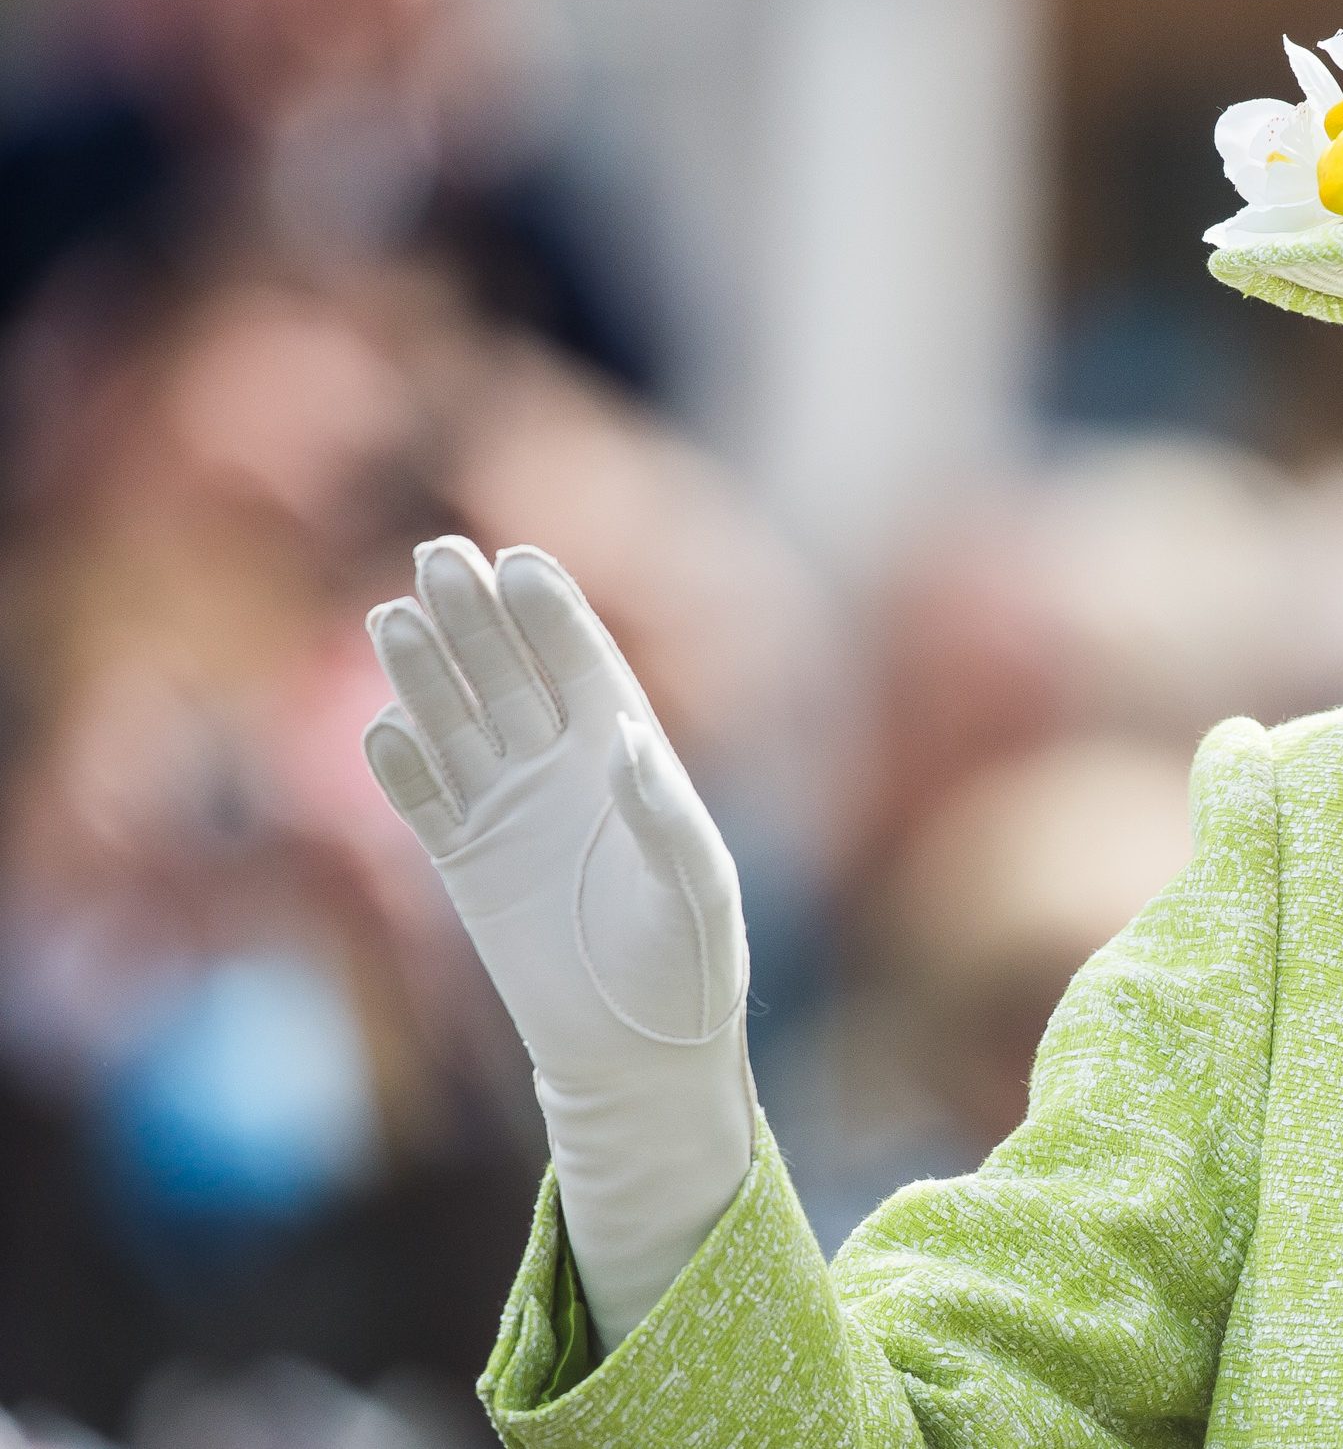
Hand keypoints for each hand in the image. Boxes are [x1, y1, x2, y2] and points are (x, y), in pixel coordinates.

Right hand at [362, 535, 754, 1345]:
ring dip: (423, 673)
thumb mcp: (696, 890)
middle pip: (508, 674)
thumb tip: (624, 739)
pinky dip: (400, 767)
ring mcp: (510, 812)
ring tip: (391, 616)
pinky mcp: (466, 864)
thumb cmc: (692, 967)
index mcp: (629, 758)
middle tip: (438, 555)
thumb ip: (665, 813)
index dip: (550, 614)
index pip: (582, 665)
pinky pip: (424, 801)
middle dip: (475, 616)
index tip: (520, 564)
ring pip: (457, 722)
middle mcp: (564, 770)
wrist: (639, 1052)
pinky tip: (381, 730)